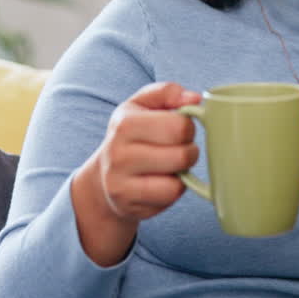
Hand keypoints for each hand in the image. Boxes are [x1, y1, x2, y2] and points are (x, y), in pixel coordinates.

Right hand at [83, 82, 200, 222]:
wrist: (103, 177)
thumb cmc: (133, 135)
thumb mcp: (143, 105)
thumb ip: (168, 92)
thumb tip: (195, 98)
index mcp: (125, 123)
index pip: (179, 126)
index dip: (188, 127)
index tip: (179, 129)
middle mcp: (118, 154)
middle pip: (182, 154)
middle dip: (189, 150)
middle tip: (178, 148)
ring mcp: (120, 183)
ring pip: (177, 180)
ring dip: (183, 172)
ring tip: (171, 164)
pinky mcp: (128, 204)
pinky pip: (170, 197)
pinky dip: (174, 189)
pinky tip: (163, 181)